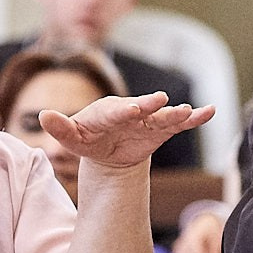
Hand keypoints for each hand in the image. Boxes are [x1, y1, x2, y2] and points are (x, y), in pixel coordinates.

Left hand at [41, 92, 213, 171]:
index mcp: (105, 112)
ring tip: (188, 111)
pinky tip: (210, 111)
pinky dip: (194, 117)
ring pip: (163, 115)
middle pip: (141, 107)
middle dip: (150, 104)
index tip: (133, 109)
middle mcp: (129, 110)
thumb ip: (60, 128)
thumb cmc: (88, 142)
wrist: (109, 151)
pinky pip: (179, 123)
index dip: (122, 110)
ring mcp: (148, 118)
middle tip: (160, 101)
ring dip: (176, 113)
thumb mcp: (72, 139)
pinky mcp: (161, 128)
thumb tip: (42, 116)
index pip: (113, 111)